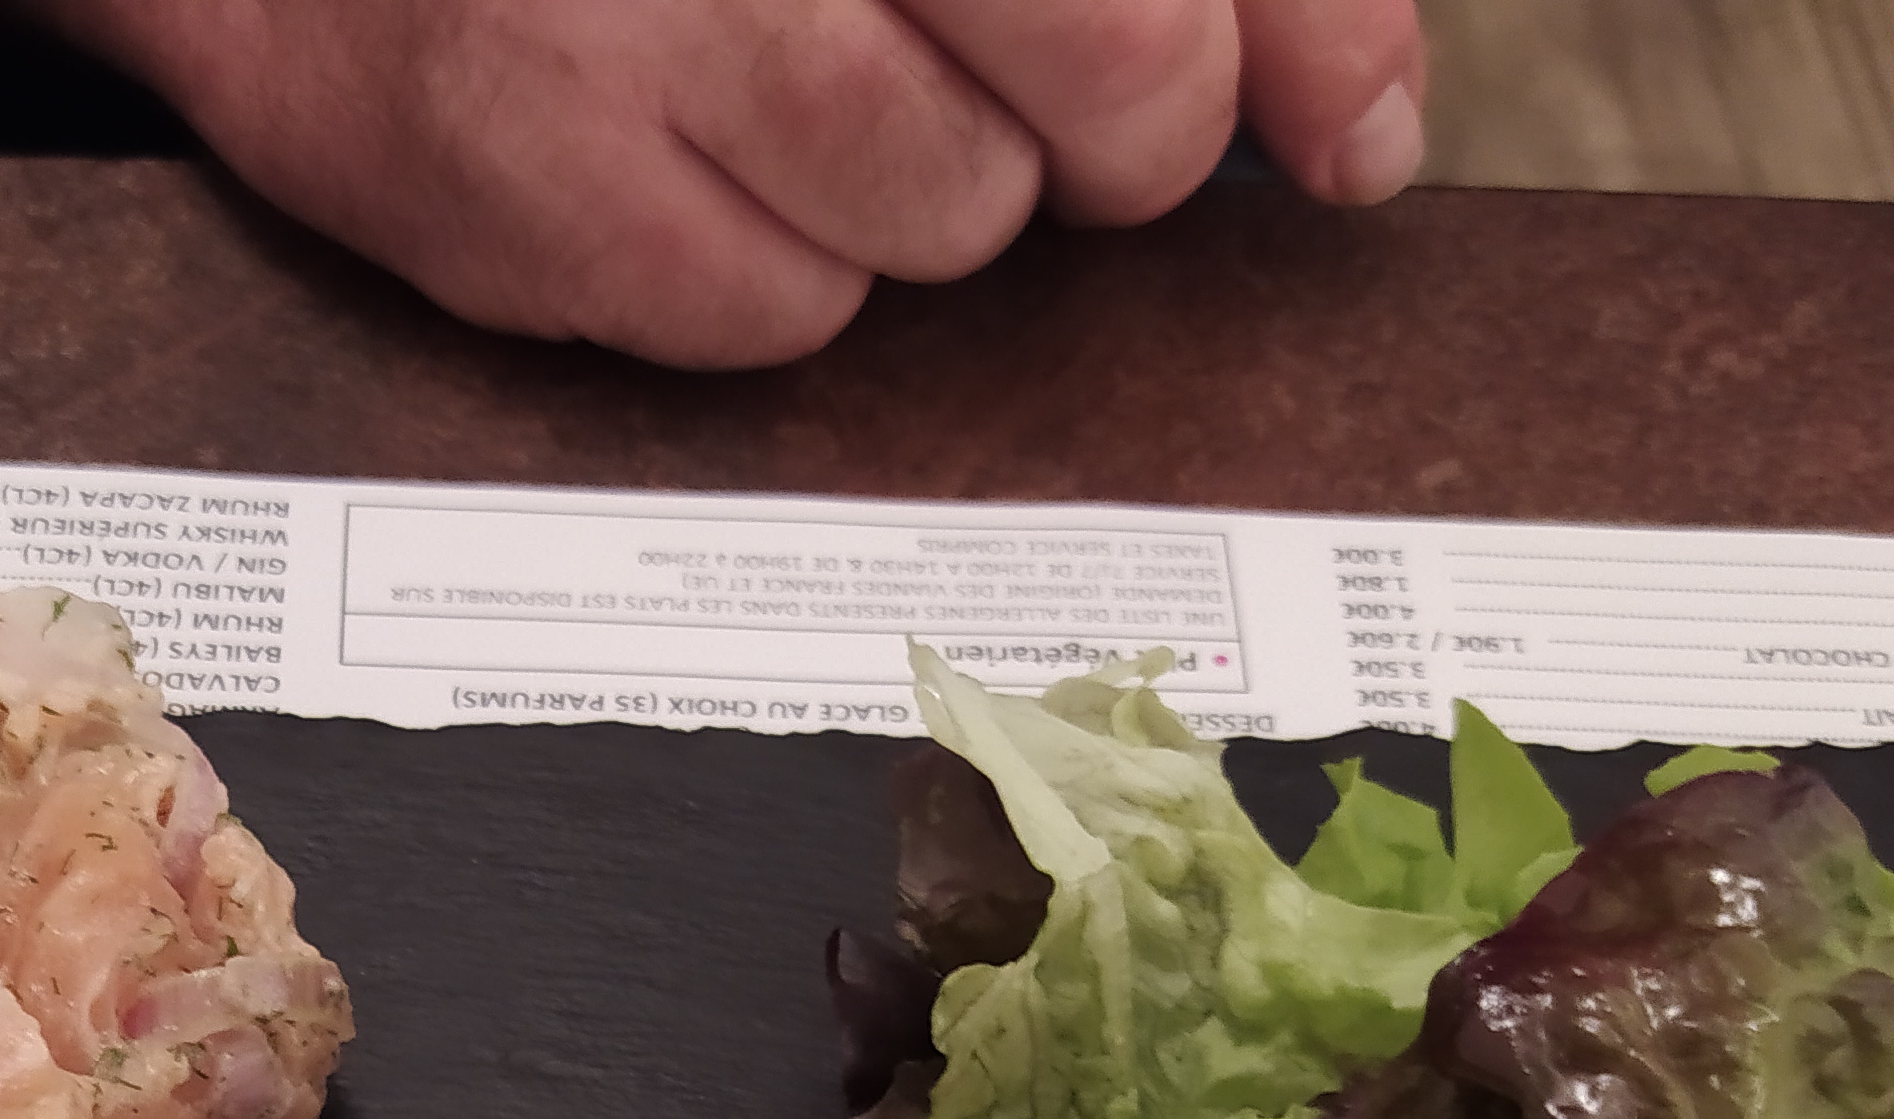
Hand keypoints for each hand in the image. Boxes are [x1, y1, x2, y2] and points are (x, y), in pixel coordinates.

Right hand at [34, 0, 1428, 368]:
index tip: (1337, 125)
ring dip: (926, 191)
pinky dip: (774, 267)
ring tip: (814, 93)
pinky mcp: (538, 174)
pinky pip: (786, 314)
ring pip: (955, 212)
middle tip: (1044, 101)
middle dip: (1123, 127)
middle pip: (1120, 72)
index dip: (1304, 40)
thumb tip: (1355, 120)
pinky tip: (699, 158)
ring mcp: (643, 22)